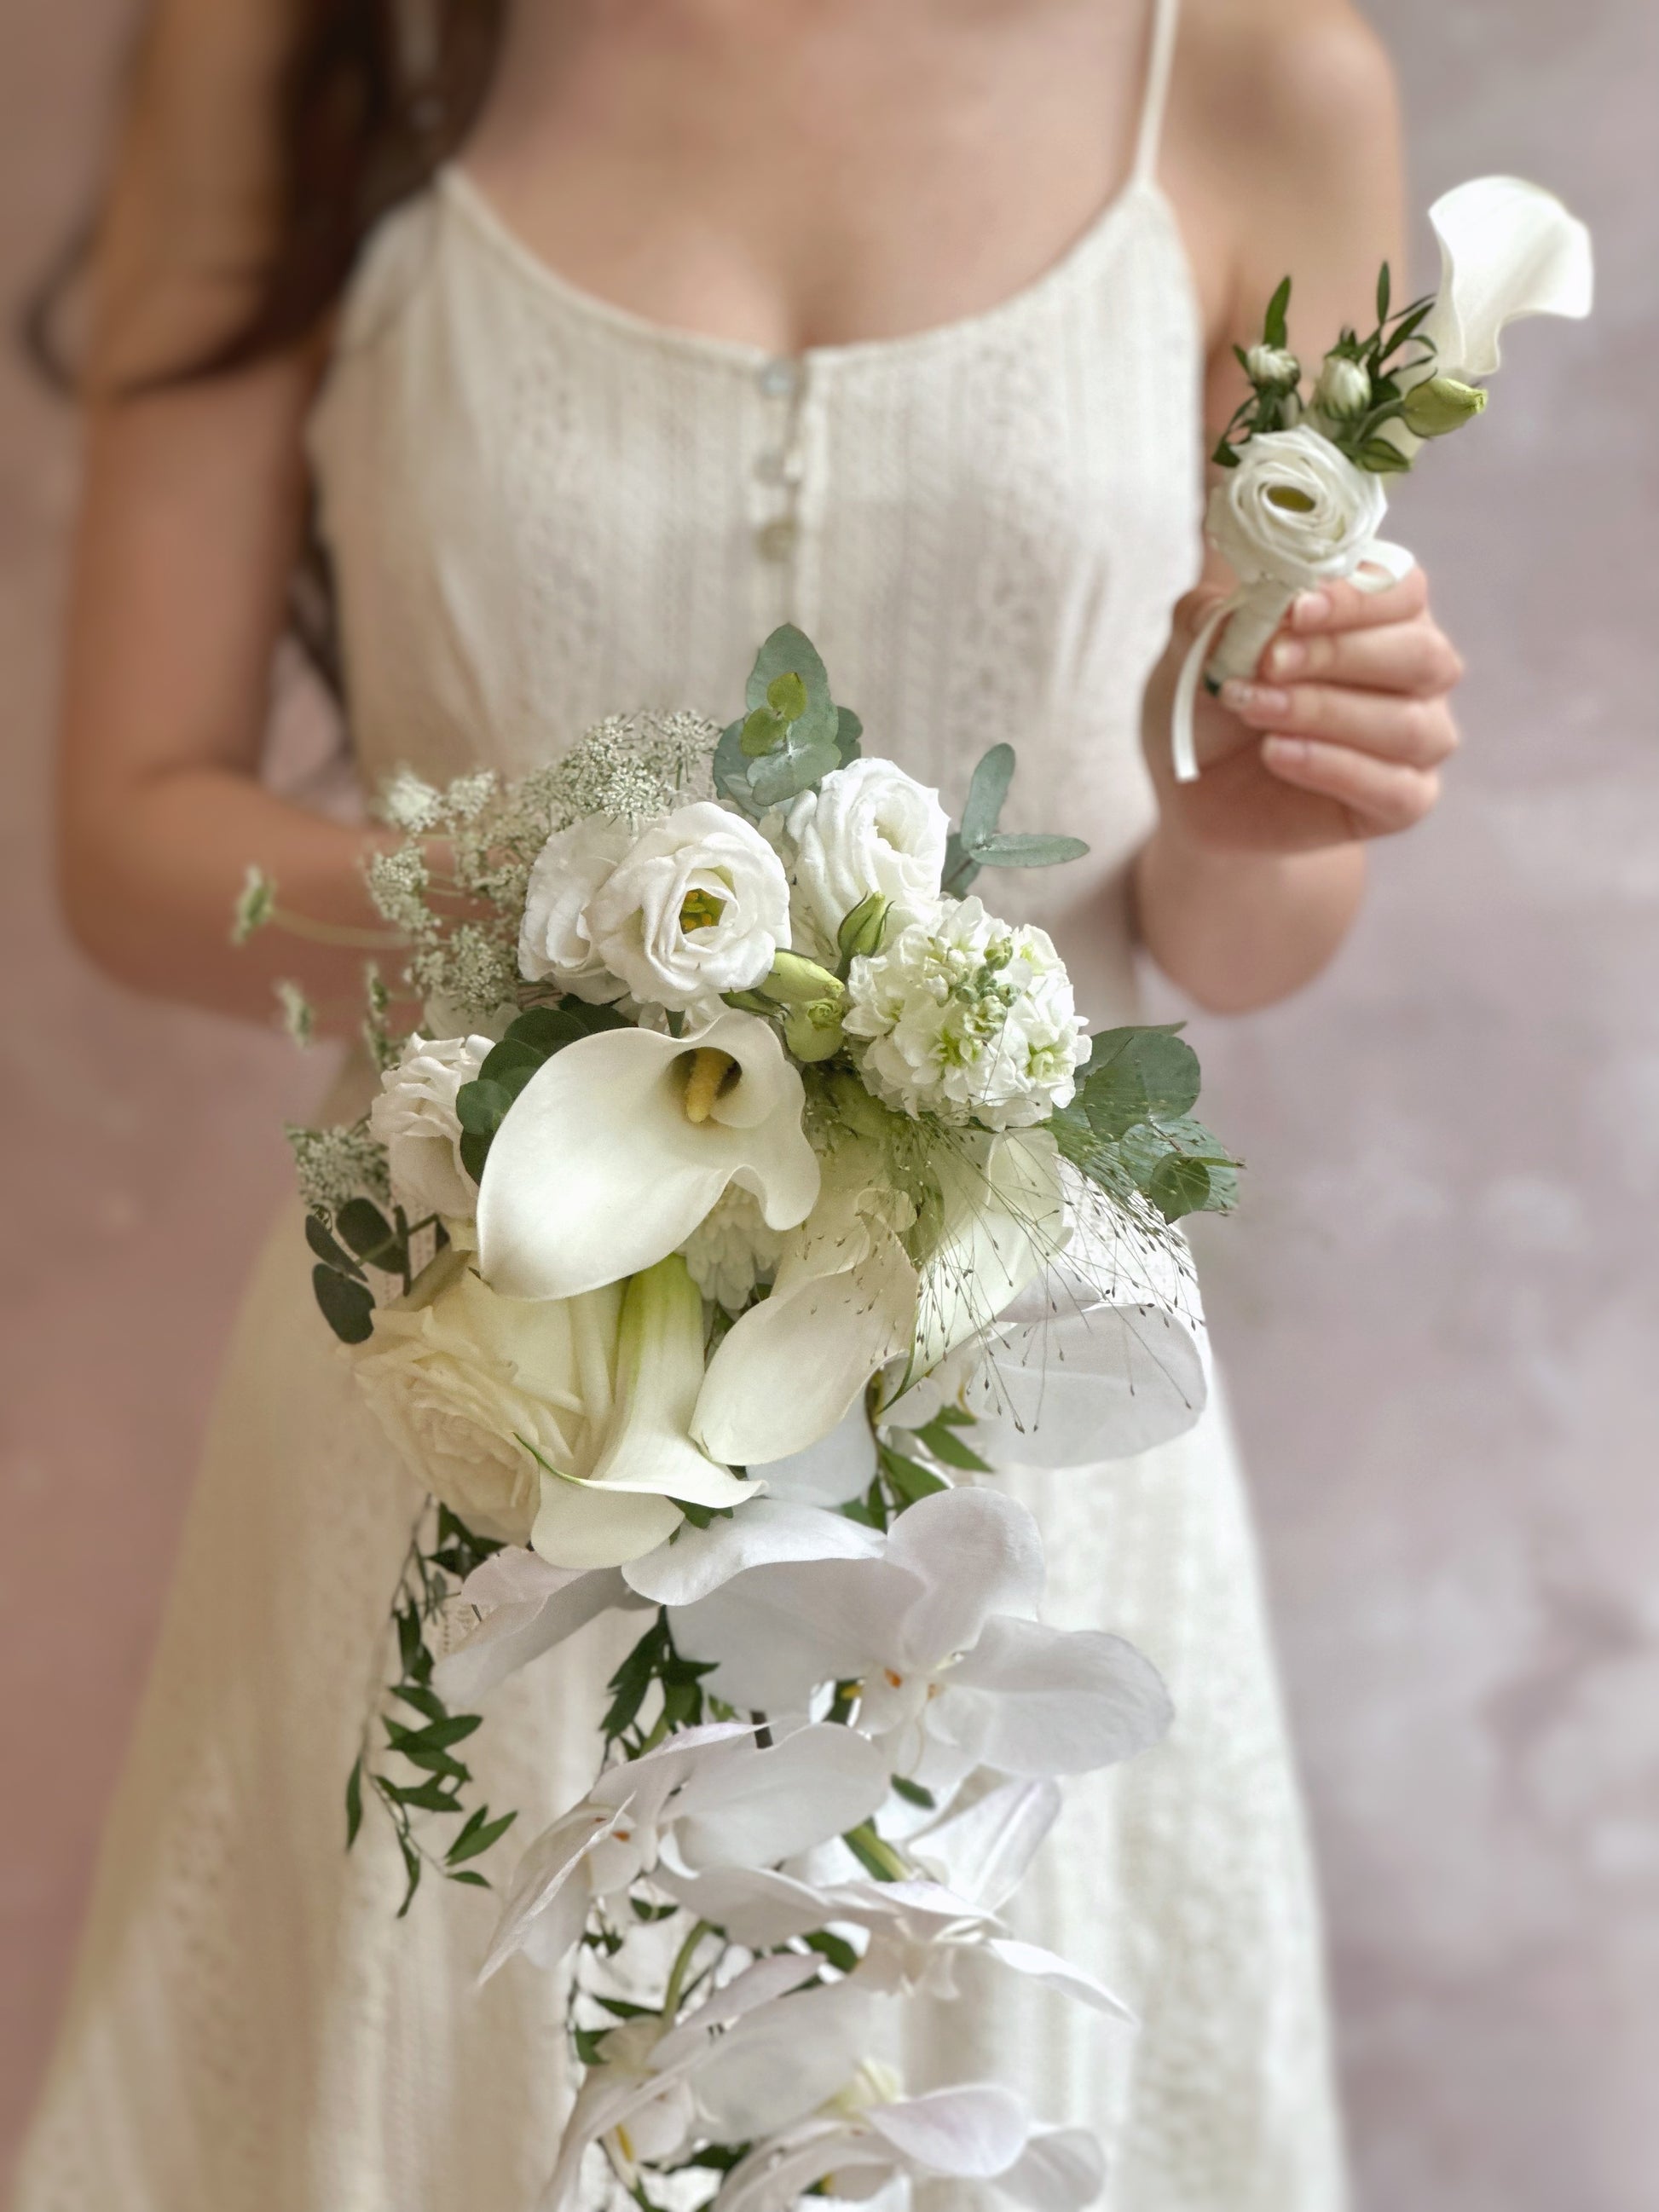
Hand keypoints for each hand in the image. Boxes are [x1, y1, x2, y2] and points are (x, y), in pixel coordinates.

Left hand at [1145, 567, 1463, 854]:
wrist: (1197, 791)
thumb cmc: (1215, 705)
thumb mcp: (1196, 652)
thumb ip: (1208, 618)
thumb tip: (1224, 609)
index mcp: (1382, 616)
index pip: (1404, 589)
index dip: (1356, 598)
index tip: (1295, 608)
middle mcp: (1414, 673)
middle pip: (1420, 653)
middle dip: (1338, 654)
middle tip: (1268, 662)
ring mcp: (1416, 738)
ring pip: (1409, 724)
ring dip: (1326, 712)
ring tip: (1255, 709)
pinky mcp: (1402, 801)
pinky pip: (1398, 791)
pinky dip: (1336, 769)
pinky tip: (1279, 754)